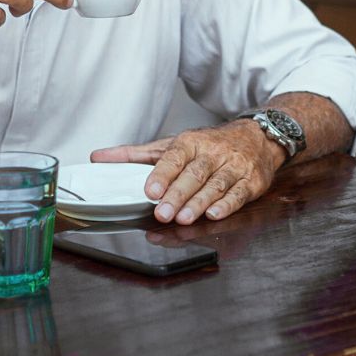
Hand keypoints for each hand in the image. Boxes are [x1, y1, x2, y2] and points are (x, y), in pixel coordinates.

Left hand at [90, 120, 283, 224]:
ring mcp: (234, 167)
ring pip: (215, 185)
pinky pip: (239, 194)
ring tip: (182, 218)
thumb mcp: (172, 145)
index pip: (174, 157)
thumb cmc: (209, 145)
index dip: (162, 174)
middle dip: (177, 195)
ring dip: (198, 203)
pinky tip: (214, 215)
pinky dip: (227, 205)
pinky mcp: (252, 182)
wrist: (257, 137)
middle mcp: (214, 152)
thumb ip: (135, 155)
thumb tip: (98, 158)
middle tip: (161, 213)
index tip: (149, 190)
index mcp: (191, 142)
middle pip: (194, 174)